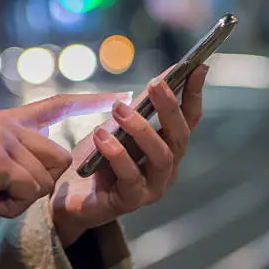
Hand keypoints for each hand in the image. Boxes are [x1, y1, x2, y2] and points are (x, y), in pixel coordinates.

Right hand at [0, 92, 130, 246]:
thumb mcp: (0, 162)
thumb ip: (27, 151)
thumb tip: (61, 155)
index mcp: (11, 121)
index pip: (58, 104)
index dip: (90, 101)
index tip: (120, 95)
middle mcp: (7, 123)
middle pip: (61, 158)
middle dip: (39, 183)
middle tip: (3, 187)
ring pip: (47, 177)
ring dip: (23, 197)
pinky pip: (29, 189)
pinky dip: (11, 205)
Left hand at [50, 65, 208, 246]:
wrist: (69, 196)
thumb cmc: (98, 158)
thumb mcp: (119, 127)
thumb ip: (140, 107)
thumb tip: (162, 77)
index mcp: (168, 146)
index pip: (189, 118)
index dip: (195, 93)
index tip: (198, 66)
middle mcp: (167, 167)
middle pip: (180, 136)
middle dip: (170, 108)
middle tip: (155, 84)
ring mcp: (153, 186)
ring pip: (161, 156)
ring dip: (142, 130)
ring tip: (119, 110)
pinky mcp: (131, 201)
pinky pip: (131, 177)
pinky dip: (117, 154)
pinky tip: (102, 137)